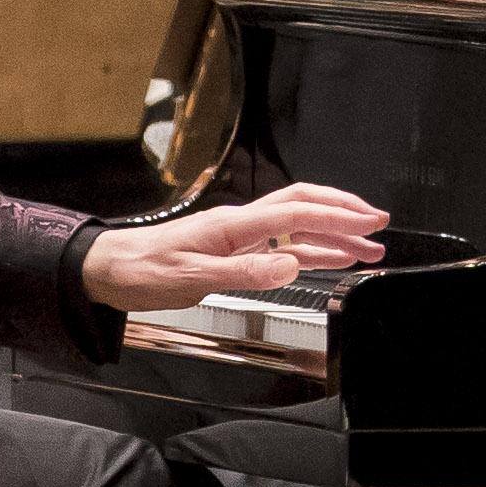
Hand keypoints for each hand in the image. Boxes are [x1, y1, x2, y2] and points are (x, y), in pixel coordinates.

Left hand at [78, 182, 387, 311]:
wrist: (106, 270)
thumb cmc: (140, 271)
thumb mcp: (189, 278)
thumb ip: (242, 273)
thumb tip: (288, 267)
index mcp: (233, 226)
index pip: (297, 214)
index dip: (338, 217)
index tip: (370, 223)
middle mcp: (240, 225)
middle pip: (303, 208)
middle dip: (344, 213)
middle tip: (379, 224)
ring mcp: (237, 237)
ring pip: (296, 228)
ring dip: (333, 235)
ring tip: (367, 247)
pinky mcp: (231, 252)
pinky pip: (281, 247)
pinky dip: (310, 252)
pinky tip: (327, 261)